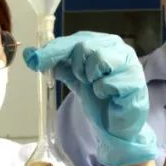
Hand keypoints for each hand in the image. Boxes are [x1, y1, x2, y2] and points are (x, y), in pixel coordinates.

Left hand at [23, 32, 155, 165]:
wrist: (116, 126)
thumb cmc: (99, 99)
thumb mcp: (75, 78)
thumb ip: (57, 64)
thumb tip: (30, 54)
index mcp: (105, 43)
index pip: (76, 40)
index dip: (54, 50)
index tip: (34, 60)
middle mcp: (120, 48)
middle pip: (85, 47)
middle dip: (77, 67)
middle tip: (83, 80)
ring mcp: (130, 64)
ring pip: (98, 59)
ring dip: (91, 79)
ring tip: (97, 88)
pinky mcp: (135, 83)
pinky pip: (107, 83)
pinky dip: (102, 92)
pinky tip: (108, 97)